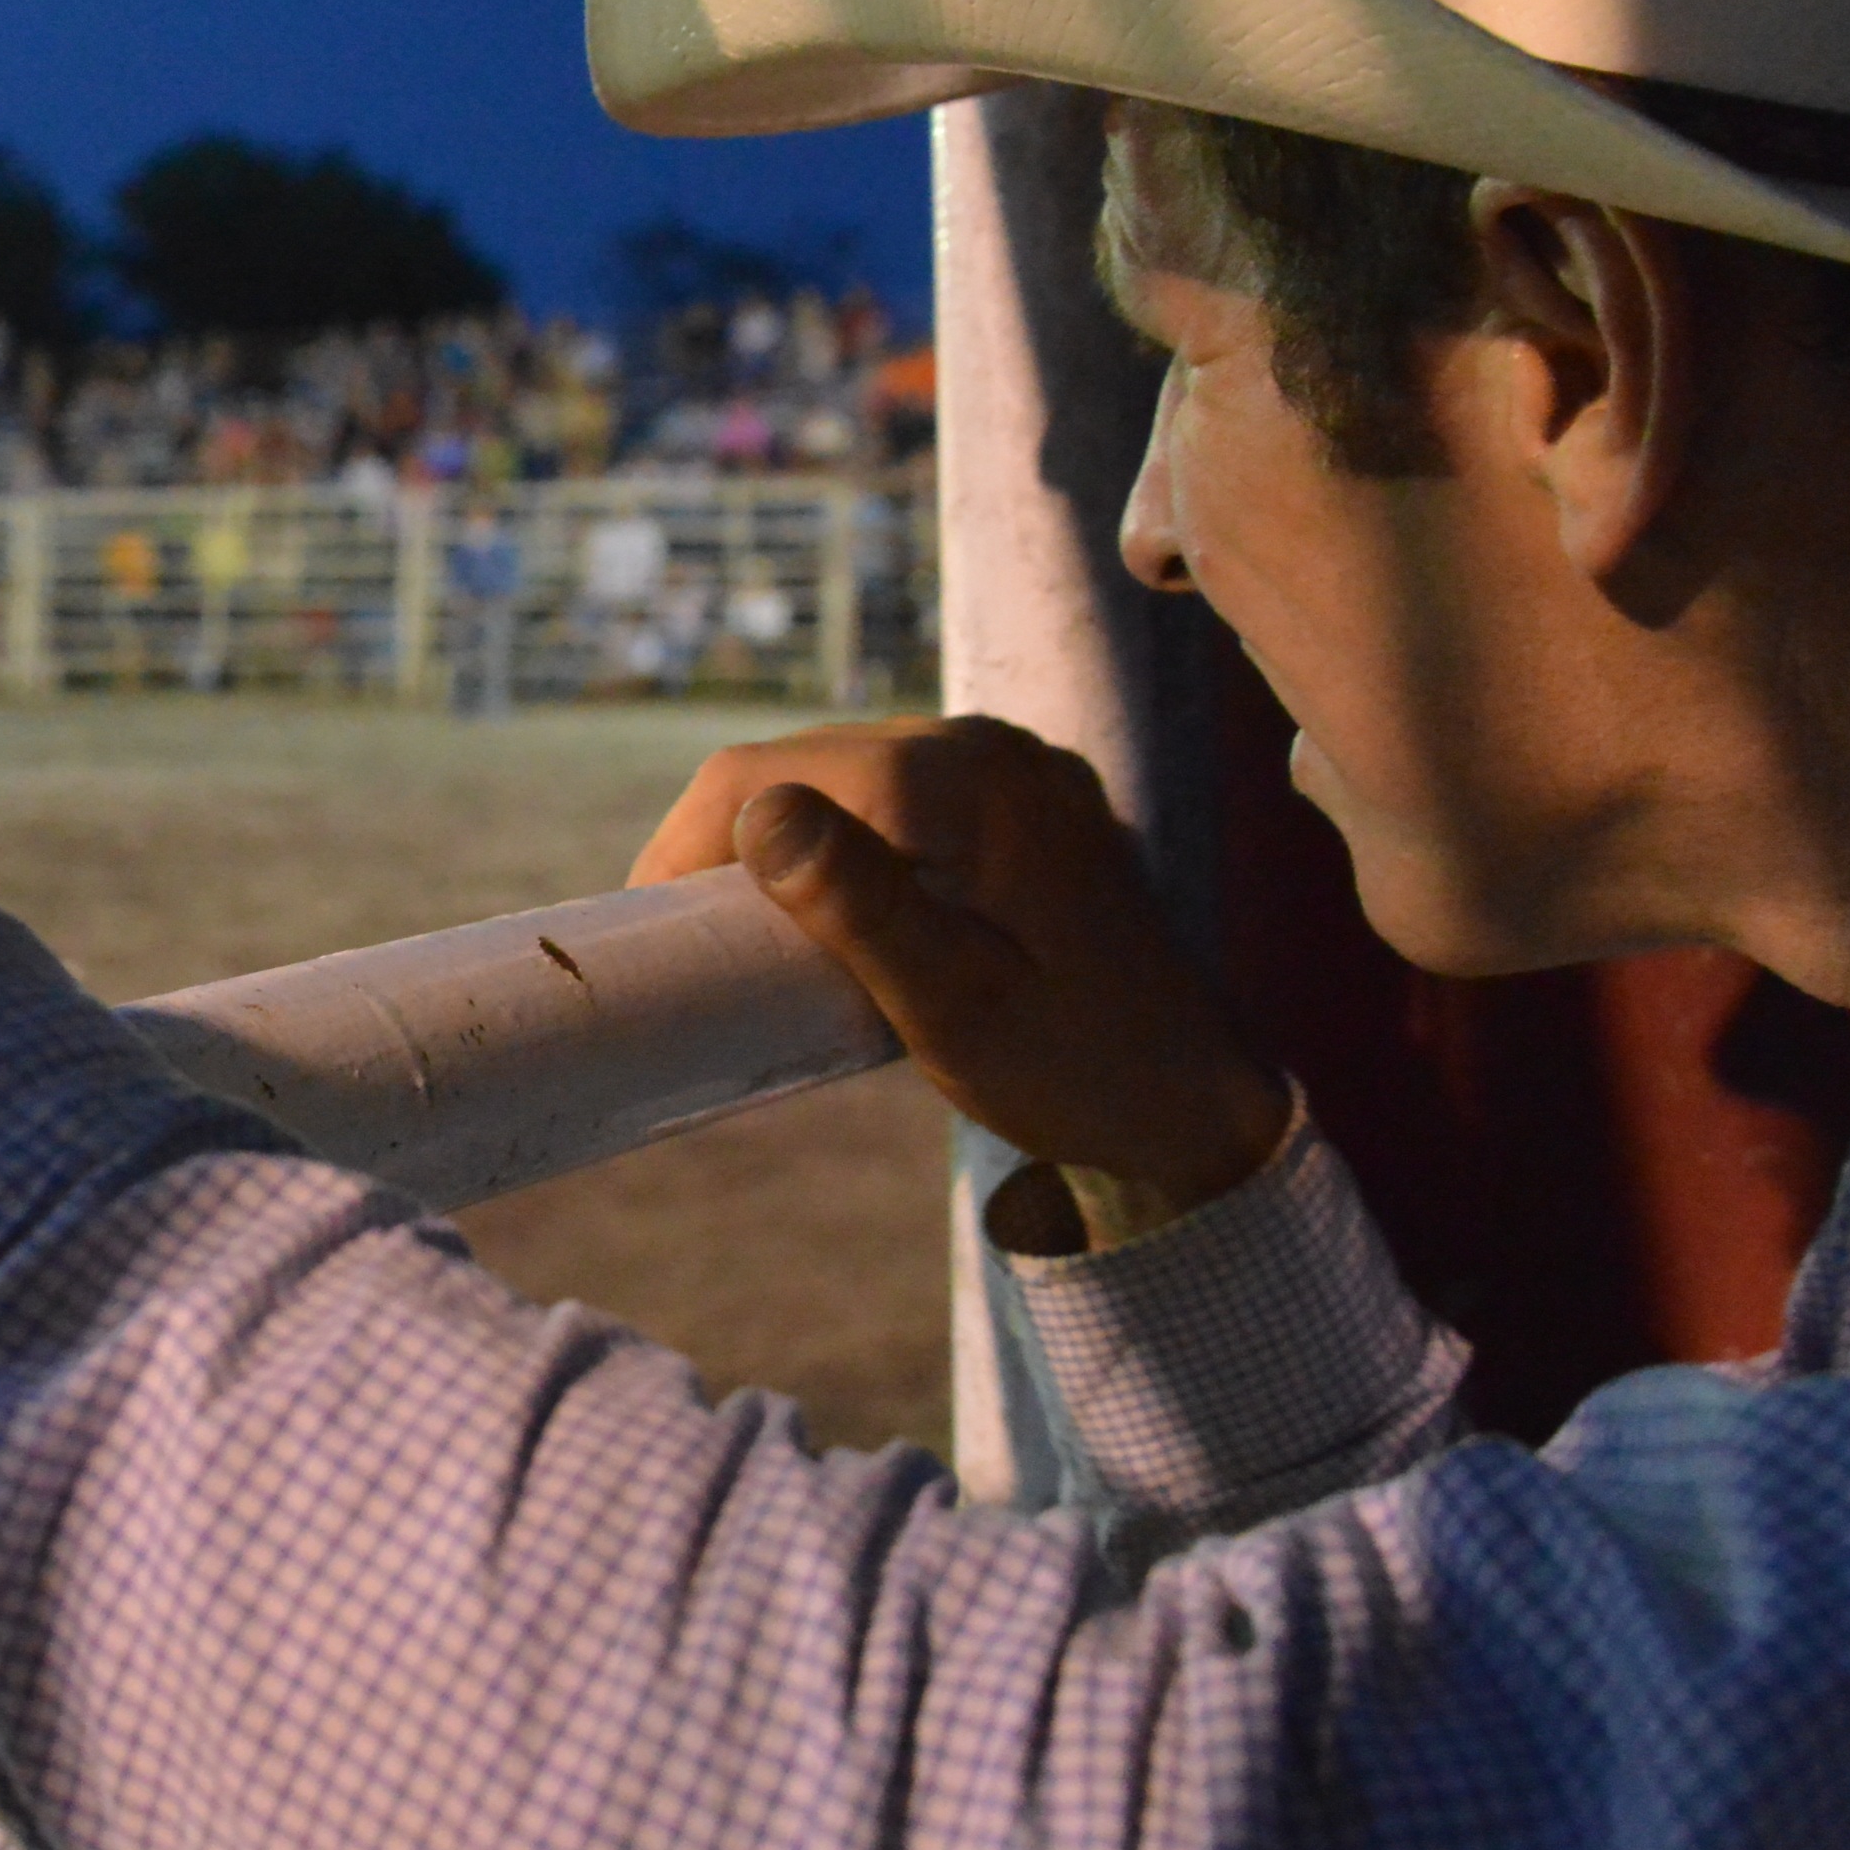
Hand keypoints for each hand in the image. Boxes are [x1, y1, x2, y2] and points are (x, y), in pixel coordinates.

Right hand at [630, 719, 1288, 1249]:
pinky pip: (904, 795)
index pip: (773, 772)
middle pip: (808, 760)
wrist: (1200, 1099)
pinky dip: (849, 841)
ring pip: (850, 772)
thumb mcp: (955, 1006)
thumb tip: (761, 810)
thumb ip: (860, 904)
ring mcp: (1017, 768)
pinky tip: (837, 914)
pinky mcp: (1029, 802)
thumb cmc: (1078, 1070)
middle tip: (691, 943)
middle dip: (730, 839)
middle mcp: (994, 749)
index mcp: (970, 786)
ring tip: (751, 933)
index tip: (650, 930)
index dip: (688, 842)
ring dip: (787, 838)